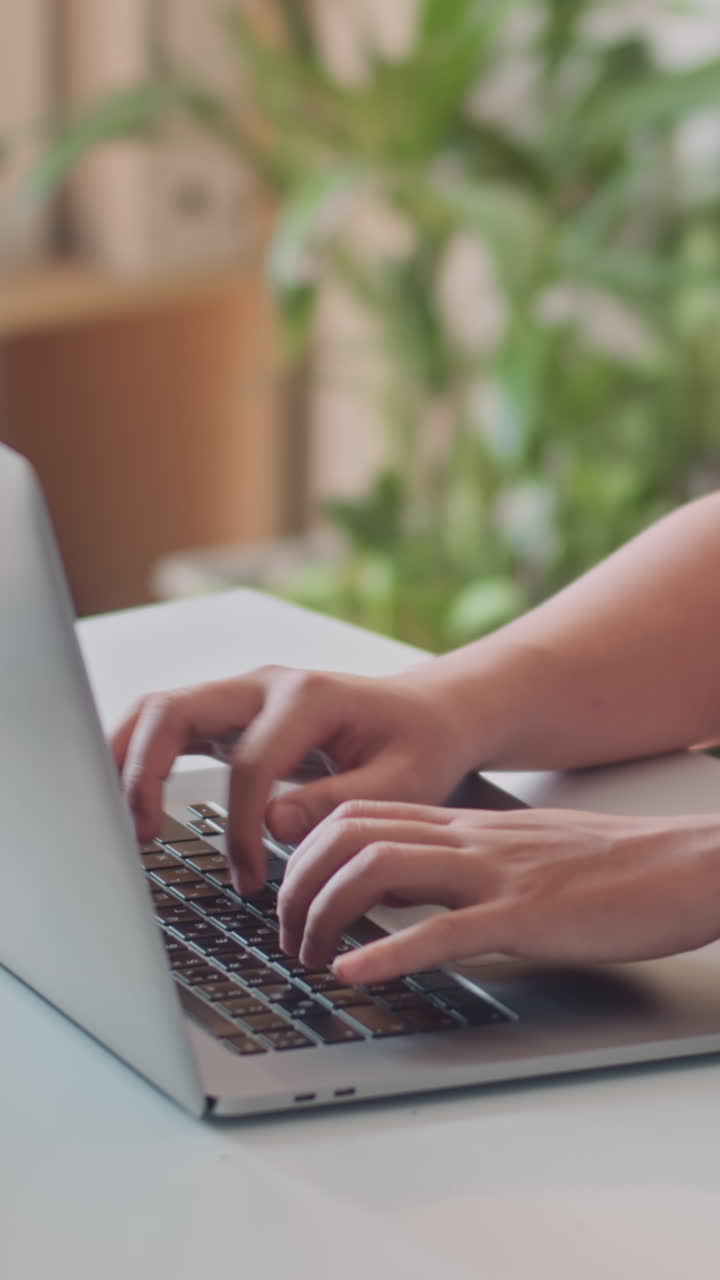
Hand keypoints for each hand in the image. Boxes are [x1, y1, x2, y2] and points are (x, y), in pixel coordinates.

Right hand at [111, 665, 473, 891]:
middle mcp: (264, 685)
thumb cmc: (421, 746)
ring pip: (158, 710)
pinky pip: (168, 726)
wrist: (430, 713)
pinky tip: (124, 800)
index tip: (251, 879)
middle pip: (174, 711)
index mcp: (308, 697)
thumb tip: (272, 827)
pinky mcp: (231, 714)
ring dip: (125, 759)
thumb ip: (340, 802)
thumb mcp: (404, 782)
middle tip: (138, 838)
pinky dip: (138, 757)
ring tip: (110, 822)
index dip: (240, 827)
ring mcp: (242, 694)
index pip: (248, 763)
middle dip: (144, 774)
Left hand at [275, 801, 719, 983]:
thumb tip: (411, 884)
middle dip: (297, 883)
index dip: (306, 849)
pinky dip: (387, 951)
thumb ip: (463, 858)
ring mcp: (494, 874)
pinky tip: (355, 972)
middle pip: (349, 834)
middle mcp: (468, 838)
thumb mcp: (520, 850)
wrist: (685, 864)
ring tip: (308, 957)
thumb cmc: (610, 866)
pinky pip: (443, 930)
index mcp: (466, 823)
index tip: (290, 892)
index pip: (358, 812)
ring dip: (325, 914)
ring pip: (379, 869)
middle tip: (285, 935)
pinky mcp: (526, 916)